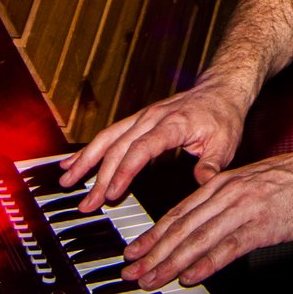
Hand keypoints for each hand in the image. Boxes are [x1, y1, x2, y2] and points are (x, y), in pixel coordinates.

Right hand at [60, 79, 250, 211]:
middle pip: (118, 148)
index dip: (125, 171)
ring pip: (107, 139)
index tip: (113, 193)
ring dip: (86, 161)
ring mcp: (141, 118)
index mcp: (172, 124)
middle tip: (88, 204)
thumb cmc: (223, 116)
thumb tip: (204, 183)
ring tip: (67, 182)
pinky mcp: (137, 121)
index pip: (142, 149)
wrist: (220, 89)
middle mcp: (151, 118)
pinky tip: (72, 163)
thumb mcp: (225, 142)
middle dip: (100, 177)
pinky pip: (109, 134)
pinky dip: (90, 150)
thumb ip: (212, 164)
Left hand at [119, 151, 292, 288]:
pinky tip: (190, 277)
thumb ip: (227, 201)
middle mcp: (226, 195)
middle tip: (130, 272)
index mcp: (222, 184)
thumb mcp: (252, 183)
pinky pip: (228, 248)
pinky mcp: (262, 226)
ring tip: (150, 280)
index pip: (178, 213)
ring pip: (197, 239)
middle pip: (180, 228)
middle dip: (151, 253)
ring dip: (169, 263)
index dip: (153, 235)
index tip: (135, 252)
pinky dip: (205, 264)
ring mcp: (243, 210)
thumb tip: (207, 224)